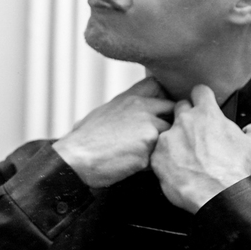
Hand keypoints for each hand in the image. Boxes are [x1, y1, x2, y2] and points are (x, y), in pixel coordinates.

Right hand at [53, 77, 174, 187]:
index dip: (161, 97)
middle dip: (169, 122)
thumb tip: (134, 113)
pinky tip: (135, 164)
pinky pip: (162, 153)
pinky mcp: (149, 146)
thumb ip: (125, 110)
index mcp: (129, 98)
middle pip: (173, 108)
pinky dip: (153, 161)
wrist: (77, 157)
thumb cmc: (86, 140)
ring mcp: (148, 125)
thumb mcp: (104, 113)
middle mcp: (141, 107)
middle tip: (155, 136)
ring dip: (162, 143)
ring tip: (142, 153)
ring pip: (171, 133)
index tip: (157, 109)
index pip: (157, 85)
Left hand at [150, 84, 250, 212]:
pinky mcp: (156, 157)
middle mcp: (183, 121)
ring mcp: (167, 139)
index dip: (203, 97)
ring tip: (187, 155)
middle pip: (180, 107)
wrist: (219, 196)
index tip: (204, 103)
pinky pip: (158, 152)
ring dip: (175, 139)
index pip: (199, 91)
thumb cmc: (238, 170)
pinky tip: (178, 168)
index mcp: (206, 114)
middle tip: (196, 132)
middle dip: (187, 116)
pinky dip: (166, 158)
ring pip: (167, 131)